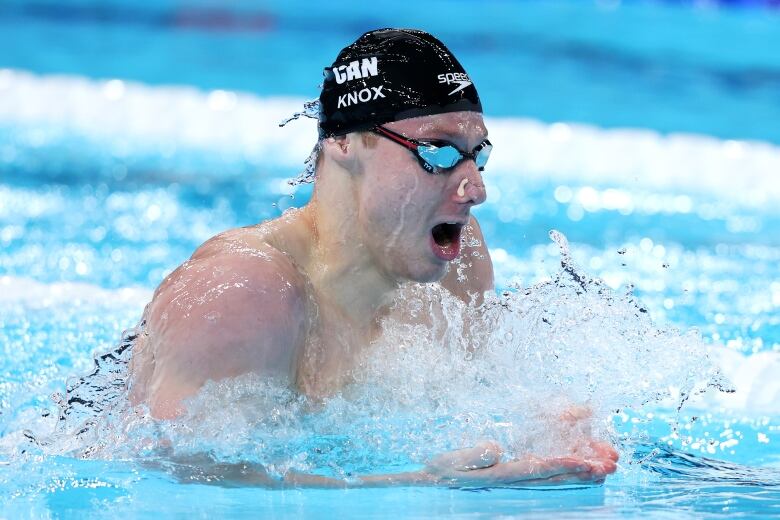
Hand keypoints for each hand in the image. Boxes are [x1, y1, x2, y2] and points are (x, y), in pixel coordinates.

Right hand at [421, 440, 616, 486]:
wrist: (435, 478)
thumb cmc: (442, 469)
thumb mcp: (451, 462)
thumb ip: (473, 456)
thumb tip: (495, 448)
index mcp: (501, 474)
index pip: (536, 469)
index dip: (562, 464)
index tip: (585, 461)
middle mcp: (515, 478)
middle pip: (554, 475)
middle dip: (583, 469)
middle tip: (611, 465)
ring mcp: (518, 475)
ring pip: (555, 473)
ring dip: (581, 468)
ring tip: (607, 464)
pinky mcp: (516, 471)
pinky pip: (545, 468)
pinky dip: (565, 463)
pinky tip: (582, 458)